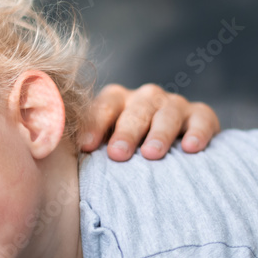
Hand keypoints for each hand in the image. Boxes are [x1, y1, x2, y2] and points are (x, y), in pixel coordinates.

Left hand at [78, 83, 220, 160]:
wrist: (170, 150)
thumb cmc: (126, 153)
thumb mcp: (104, 146)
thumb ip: (86, 149)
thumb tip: (56, 159)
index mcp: (116, 101)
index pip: (103, 107)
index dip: (94, 125)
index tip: (86, 148)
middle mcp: (145, 98)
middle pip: (135, 111)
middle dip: (125, 132)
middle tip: (118, 154)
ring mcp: (173, 104)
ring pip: (167, 114)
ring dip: (159, 134)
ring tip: (151, 154)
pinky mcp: (200, 115)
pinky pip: (201, 119)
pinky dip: (197, 132)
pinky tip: (190, 148)